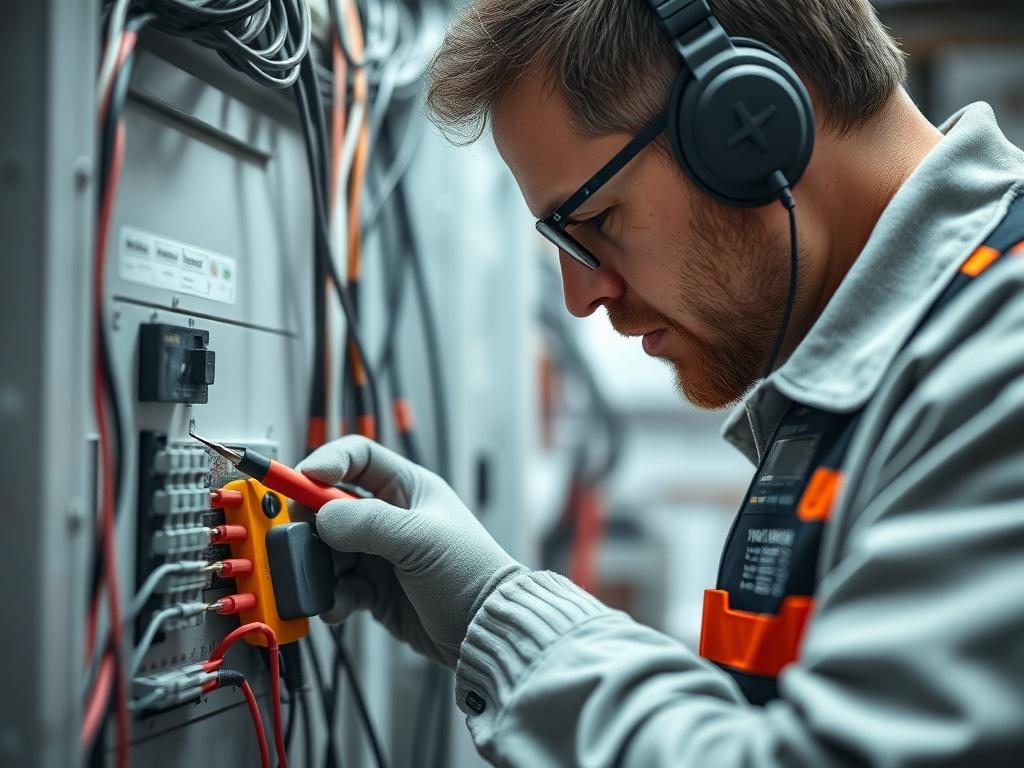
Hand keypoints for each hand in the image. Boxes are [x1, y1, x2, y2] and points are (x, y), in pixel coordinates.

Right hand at [297, 436, 524, 667]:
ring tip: (330, 582)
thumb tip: (322, 517)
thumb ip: (369, 523)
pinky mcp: (374, 589)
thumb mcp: (421, 539)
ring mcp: (379, 554)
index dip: (328, 461)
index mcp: (408, 489)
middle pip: (331, 505)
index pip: (359, 457)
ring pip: (328, 548)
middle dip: (313, 522)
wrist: (483, 631)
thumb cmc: (471, 574)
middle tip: (303, 537)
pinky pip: (337, 585)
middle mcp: (391, 517)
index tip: (305, 478)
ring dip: (321, 566)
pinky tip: (342, 606)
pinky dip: (333, 596)